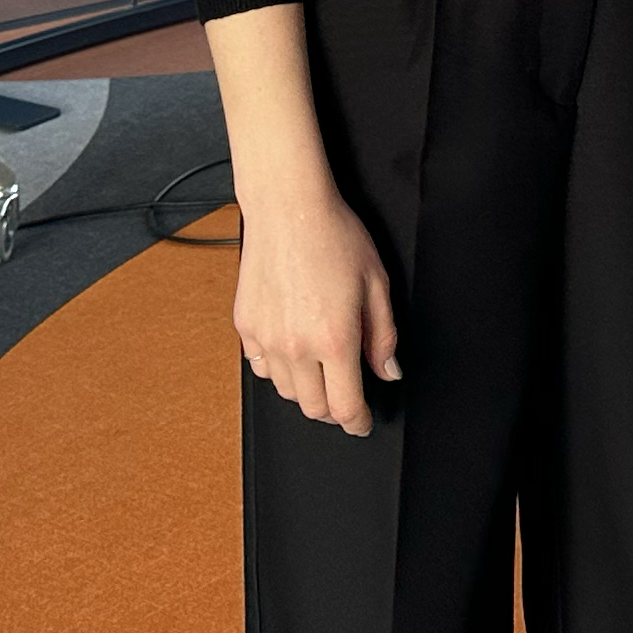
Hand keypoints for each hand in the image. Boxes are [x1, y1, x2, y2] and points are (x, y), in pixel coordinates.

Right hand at [235, 184, 400, 433]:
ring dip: (307, 391)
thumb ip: (384, 335)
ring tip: (322, 371)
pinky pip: (261, 367)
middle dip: (334, 410)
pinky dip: (279, 370)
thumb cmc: (335, 236)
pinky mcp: (245, 326)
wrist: (288, 207)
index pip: (345, 406)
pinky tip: (293, 351)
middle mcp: (296, 346)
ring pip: (286, 392)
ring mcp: (266, 338)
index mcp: (334, 339)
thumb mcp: (377, 283)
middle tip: (347, 396)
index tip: (362, 424)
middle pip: (314, 408)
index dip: (358, 423)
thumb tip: (387, 371)